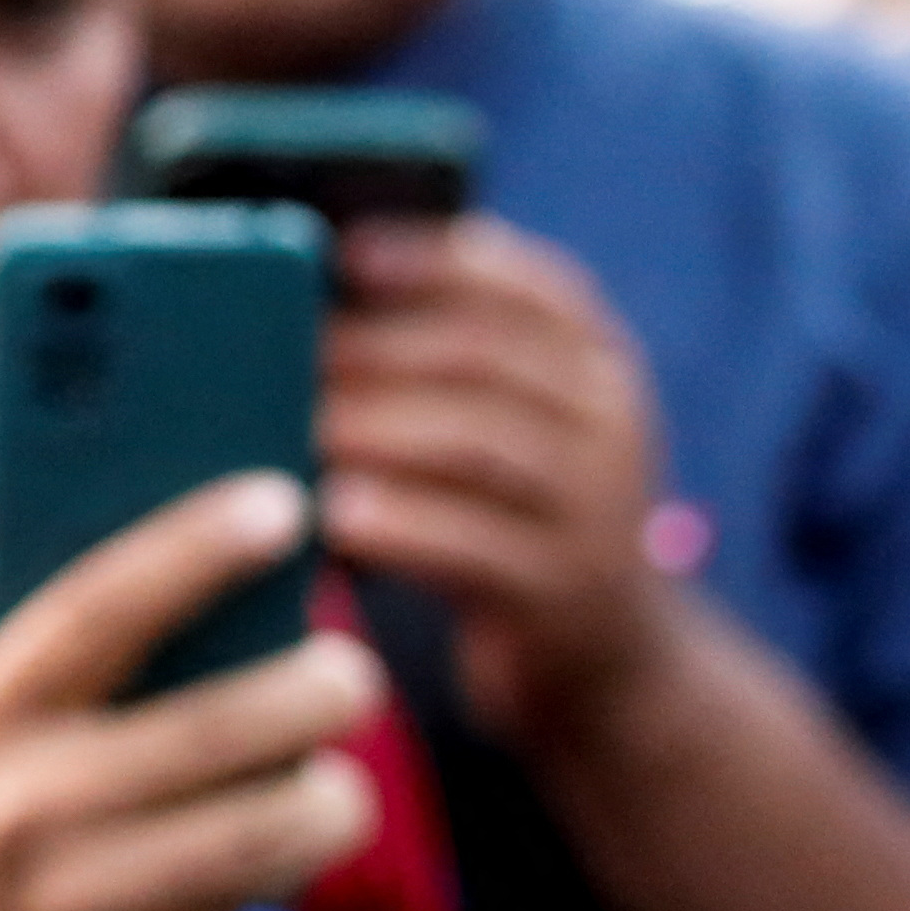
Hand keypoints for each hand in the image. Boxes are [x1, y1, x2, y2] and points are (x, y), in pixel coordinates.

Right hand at [0, 473, 379, 910]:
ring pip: (254, 842)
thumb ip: (50, 665)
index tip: (284, 501)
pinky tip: (243, 886)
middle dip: (313, 695)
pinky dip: (258, 900)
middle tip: (354, 676)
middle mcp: (9, 815)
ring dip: (326, 807)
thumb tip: (221, 591)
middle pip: (209, 736)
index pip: (93, 611)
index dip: (193, 550)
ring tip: (336, 786)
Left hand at [319, 215, 677, 752]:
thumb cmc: (517, 521)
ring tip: (305, 426)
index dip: (437, 259)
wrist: (606, 658)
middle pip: (490, 358)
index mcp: (601, 363)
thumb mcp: (516, 431)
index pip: (531, 284)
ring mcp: (600, 510)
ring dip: (380, 428)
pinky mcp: (565, 592)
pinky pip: (472, 545)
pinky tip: (333, 516)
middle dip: (382, 346)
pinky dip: (396, 524)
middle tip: (295, 351)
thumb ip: (453, 370)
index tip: (347, 252)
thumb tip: (315, 301)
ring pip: (481, 444)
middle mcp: (615, 425)